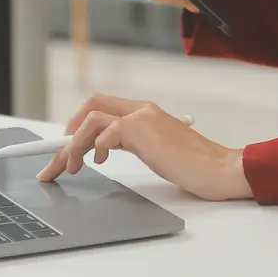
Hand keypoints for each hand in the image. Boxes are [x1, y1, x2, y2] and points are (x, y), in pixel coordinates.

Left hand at [36, 95, 252, 201]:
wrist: (219, 169)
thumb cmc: (193, 166)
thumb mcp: (154, 150)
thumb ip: (131, 143)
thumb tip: (99, 149)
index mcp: (144, 112)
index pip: (101, 108)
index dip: (77, 127)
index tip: (63, 150)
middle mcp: (141, 109)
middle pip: (90, 107)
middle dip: (67, 133)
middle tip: (58, 160)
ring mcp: (141, 117)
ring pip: (91, 118)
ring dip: (74, 144)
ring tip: (71, 167)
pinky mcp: (142, 129)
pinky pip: (103, 130)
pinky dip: (93, 147)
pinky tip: (99, 162)